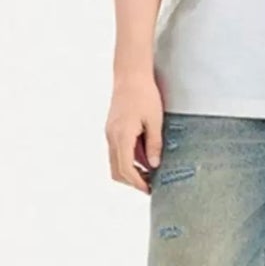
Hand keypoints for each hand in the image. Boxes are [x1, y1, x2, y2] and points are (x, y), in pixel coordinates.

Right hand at [106, 74, 165, 193]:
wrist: (130, 76)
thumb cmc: (144, 95)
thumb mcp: (155, 121)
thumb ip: (153, 145)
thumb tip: (153, 165)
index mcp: (122, 136)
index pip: (126, 169)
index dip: (137, 183)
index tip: (149, 189)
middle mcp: (111, 137)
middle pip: (117, 171)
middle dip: (132, 181)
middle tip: (150, 184)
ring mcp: (109, 133)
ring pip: (114, 162)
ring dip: (130, 171)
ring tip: (148, 172)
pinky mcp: (111, 129)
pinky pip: (116, 151)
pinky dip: (127, 159)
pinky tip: (143, 156)